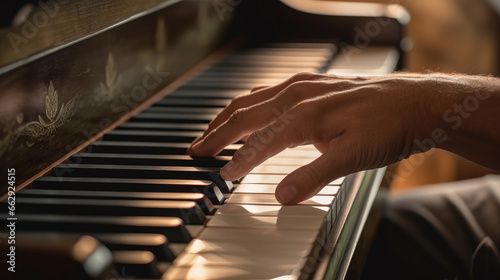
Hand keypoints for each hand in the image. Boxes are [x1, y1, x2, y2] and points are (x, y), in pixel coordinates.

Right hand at [187, 72, 499, 203]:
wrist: (415, 102)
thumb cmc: (387, 126)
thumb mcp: (351, 158)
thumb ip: (312, 176)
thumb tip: (281, 196)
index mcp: (301, 115)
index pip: (257, 142)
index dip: (236, 161)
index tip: (220, 176)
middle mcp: (296, 96)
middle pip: (244, 115)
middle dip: (217, 134)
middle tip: (196, 150)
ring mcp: (302, 86)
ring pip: (252, 100)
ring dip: (228, 117)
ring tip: (212, 132)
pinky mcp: (310, 84)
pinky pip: (268, 92)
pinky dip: (249, 105)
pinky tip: (249, 110)